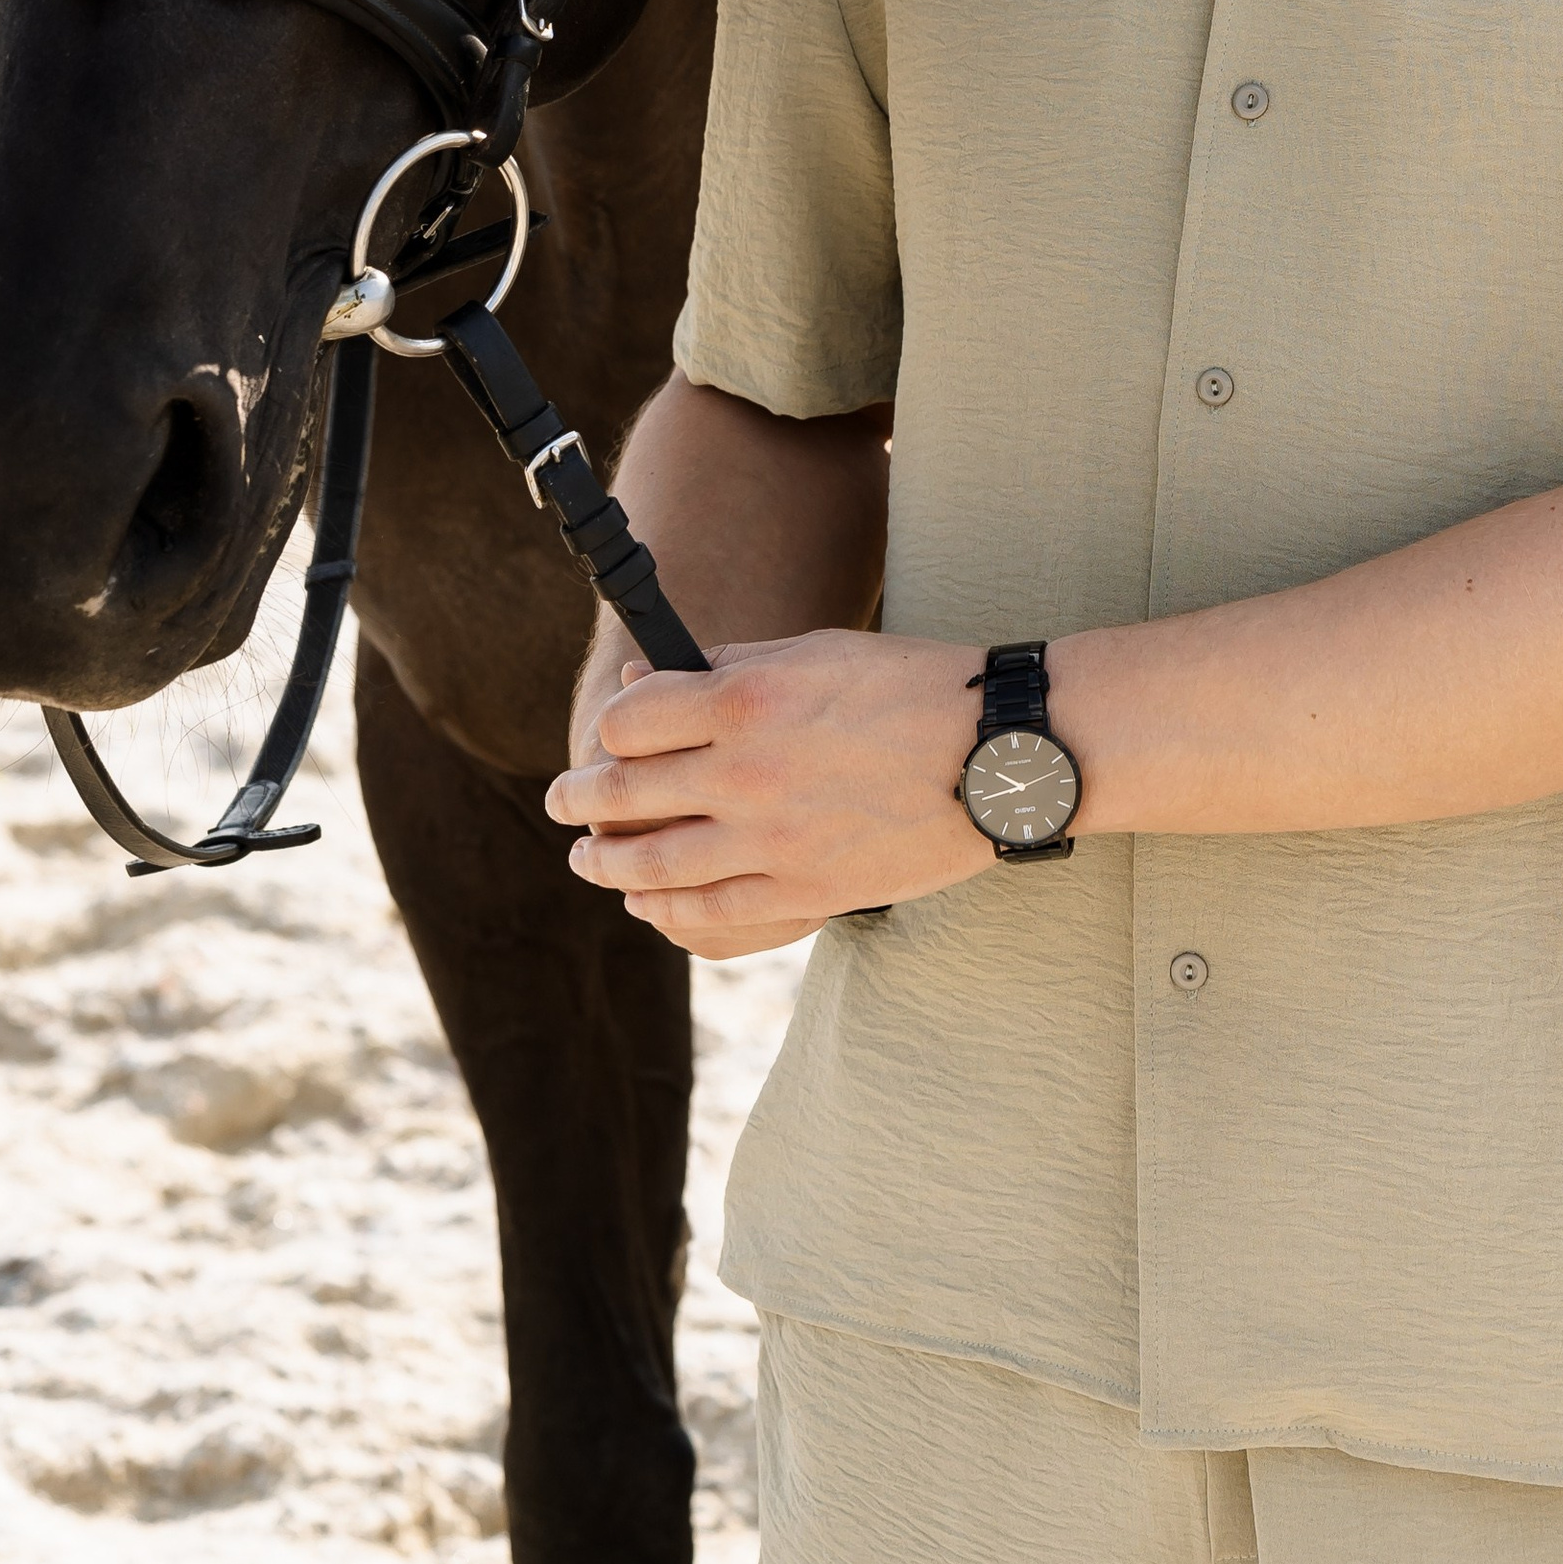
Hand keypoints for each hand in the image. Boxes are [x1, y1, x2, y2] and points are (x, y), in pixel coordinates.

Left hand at [544, 629, 988, 957]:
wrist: (1000, 754)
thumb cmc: (911, 685)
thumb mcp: (814, 650)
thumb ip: (724, 663)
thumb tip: (644, 680)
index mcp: (746, 699)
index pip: (628, 722)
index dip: (607, 731)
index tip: (606, 739)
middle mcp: (747, 774)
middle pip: (624, 797)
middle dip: (580, 801)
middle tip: (562, 804)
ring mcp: (774, 843)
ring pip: (653, 866)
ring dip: (606, 864)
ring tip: (587, 859)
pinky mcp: (806, 893)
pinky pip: (710, 913)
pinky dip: (665, 910)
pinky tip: (647, 900)